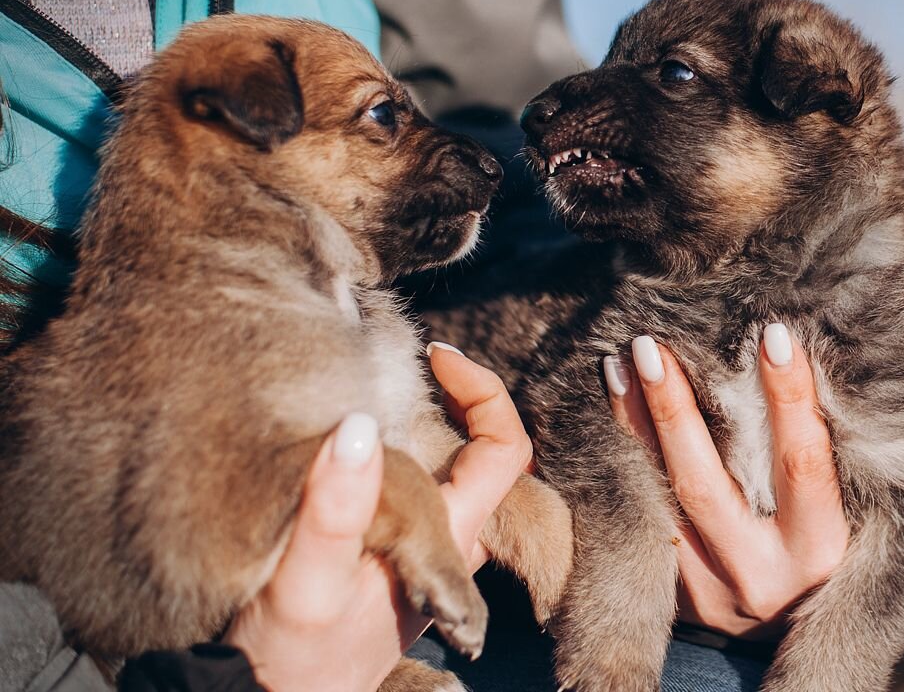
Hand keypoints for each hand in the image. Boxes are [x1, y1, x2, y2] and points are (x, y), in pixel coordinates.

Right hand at [225, 344, 531, 689]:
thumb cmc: (291, 657)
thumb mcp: (304, 582)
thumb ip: (332, 509)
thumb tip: (359, 427)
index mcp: (447, 543)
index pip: (504, 451)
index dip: (485, 392)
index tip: (437, 356)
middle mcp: (446, 546)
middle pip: (484, 455)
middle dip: (458, 397)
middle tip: (411, 360)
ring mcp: (419, 556)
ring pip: (447, 473)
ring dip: (426, 423)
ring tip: (380, 389)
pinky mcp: (388, 561)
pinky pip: (410, 492)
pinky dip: (394, 453)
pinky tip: (351, 443)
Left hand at [605, 325, 848, 640]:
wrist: (792, 636)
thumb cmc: (829, 556)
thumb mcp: (848, 519)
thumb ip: (823, 460)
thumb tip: (795, 356)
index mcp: (819, 552)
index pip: (802, 464)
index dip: (791, 399)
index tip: (776, 334)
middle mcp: (759, 576)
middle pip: (705, 484)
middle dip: (675, 410)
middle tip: (651, 345)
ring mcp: (708, 592)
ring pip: (659, 501)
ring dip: (634, 427)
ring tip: (617, 364)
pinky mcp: (674, 597)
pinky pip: (637, 518)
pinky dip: (624, 460)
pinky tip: (611, 410)